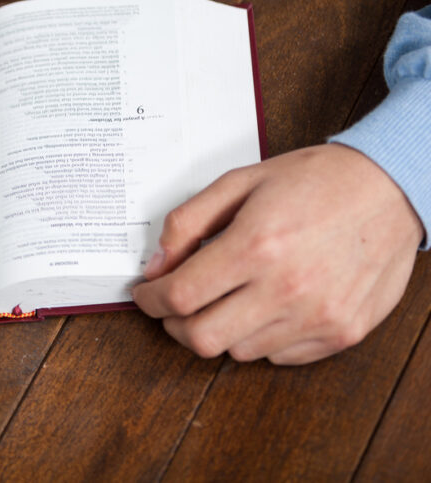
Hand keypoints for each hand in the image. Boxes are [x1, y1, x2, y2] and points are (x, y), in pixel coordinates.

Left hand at [132, 144, 422, 364]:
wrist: (390, 188)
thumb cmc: (315, 180)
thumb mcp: (240, 182)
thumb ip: (188, 222)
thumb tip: (158, 264)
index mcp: (256, 246)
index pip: (179, 296)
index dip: (150, 300)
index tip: (145, 294)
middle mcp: (287, 288)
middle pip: (202, 337)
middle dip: (174, 324)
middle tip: (173, 305)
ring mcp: (317, 317)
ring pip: (238, 351)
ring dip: (219, 330)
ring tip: (224, 299)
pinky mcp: (342, 333)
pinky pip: (279, 357)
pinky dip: (259, 338)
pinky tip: (261, 307)